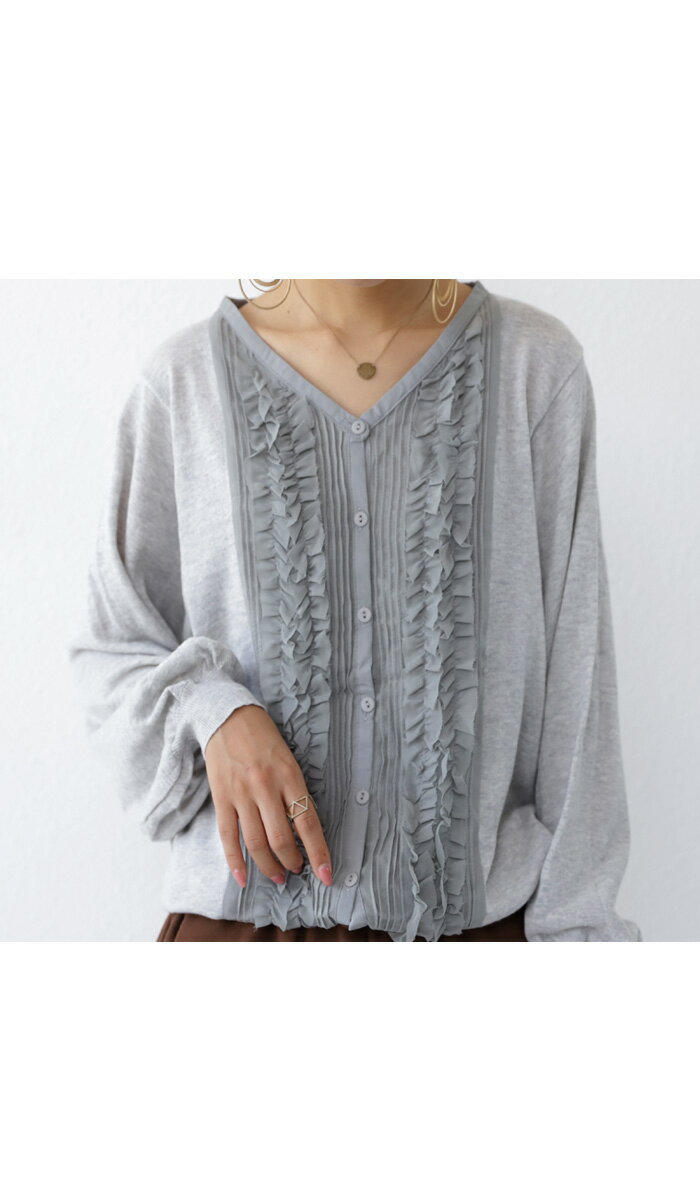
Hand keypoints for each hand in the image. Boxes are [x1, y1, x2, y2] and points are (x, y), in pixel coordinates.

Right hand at [204, 704, 332, 889]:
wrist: (227, 716)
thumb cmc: (263, 738)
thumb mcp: (288, 760)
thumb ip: (295, 792)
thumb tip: (303, 830)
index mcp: (289, 776)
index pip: (308, 823)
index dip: (318, 853)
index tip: (326, 875)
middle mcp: (266, 786)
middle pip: (281, 838)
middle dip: (292, 862)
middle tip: (298, 870)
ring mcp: (241, 794)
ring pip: (256, 842)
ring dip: (269, 866)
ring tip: (279, 876)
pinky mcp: (221, 797)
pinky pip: (228, 837)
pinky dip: (235, 862)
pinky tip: (243, 878)